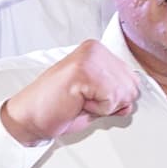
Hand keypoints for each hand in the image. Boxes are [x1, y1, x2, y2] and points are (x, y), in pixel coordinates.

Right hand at [0, 39, 138, 148]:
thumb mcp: (98, 96)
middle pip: (132, 88)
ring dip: (103, 107)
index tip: (90, 97)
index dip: (116, 99)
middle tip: (83, 101)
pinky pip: (112, 100)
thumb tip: (137, 94)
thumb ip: (119, 90)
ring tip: (79, 101)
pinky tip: (77, 102)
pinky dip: (97, 110)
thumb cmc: (60, 108)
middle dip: (111, 104)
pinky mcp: (83, 72)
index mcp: (99, 51)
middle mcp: (95, 49)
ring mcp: (89, 58)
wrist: (30, 118)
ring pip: (124, 94)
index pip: (134, 81)